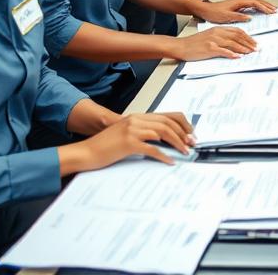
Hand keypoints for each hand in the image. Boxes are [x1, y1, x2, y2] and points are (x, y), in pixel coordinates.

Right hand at [71, 112, 193, 169]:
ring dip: (177, 143)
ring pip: (163, 133)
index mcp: (138, 116)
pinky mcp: (128, 143)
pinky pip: (152, 148)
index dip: (182, 124)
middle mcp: (137, 120)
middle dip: (182, 134)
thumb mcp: (126, 134)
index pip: (167, 115)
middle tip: (191, 144)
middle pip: (167, 123)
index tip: (190, 134)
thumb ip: (142, 132)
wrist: (86, 152)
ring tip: (184, 152)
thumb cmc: (105, 146)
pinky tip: (169, 161)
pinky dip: (163, 155)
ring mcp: (132, 130)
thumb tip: (162, 140)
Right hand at [171, 27, 256, 60]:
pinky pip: (223, 51)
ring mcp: (213, 40)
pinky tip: (237, 57)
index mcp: (218, 29)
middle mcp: (217, 33)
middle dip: (248, 42)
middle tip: (256, 48)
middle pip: (237, 36)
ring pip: (232, 43)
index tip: (254, 42)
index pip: (237, 31)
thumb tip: (233, 44)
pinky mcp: (209, 48)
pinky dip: (231, 54)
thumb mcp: (209, 36)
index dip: (247, 37)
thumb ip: (221, 37)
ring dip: (243, 48)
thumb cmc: (194, 43)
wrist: (182, 46)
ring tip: (250, 52)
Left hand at [197, 0, 276, 24]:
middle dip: (267, 5)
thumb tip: (249, 17)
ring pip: (255, 2)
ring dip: (264, 6)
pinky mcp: (238, 6)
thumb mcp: (226, 16)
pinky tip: (260, 12)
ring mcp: (239, 3)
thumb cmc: (214, 12)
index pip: (255, 3)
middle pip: (257, 1)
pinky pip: (251, 6)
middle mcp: (240, 1)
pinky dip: (258, 8)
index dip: (264, 7)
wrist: (206, 10)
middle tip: (275, 10)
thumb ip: (238, 17)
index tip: (271, 12)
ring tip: (271, 10)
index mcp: (239, 2)